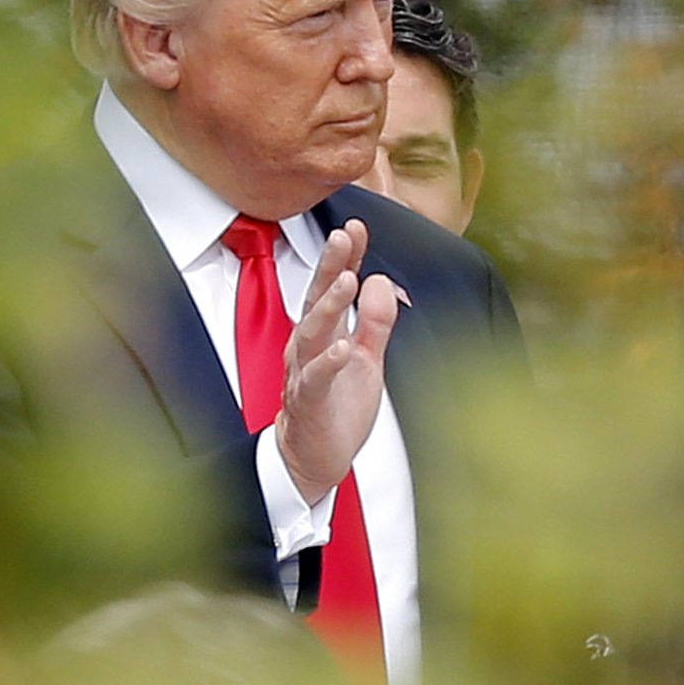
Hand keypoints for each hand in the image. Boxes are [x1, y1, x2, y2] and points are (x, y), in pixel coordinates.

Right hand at [274, 219, 400, 506]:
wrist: (314, 458)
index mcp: (324, 334)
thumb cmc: (336, 407)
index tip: (356, 226)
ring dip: (329, 306)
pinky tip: (343, 346)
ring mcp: (305, 372)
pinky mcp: (308, 401)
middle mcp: (308, 347)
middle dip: (330, 267)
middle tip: (342, 235)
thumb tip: (379, 280)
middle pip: (316, 299)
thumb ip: (374, 321)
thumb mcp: (367, 358)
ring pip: (312, 333)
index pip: (333, 288)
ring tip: (347, 281)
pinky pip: (314, 379)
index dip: (345, 258)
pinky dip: (328, 361)